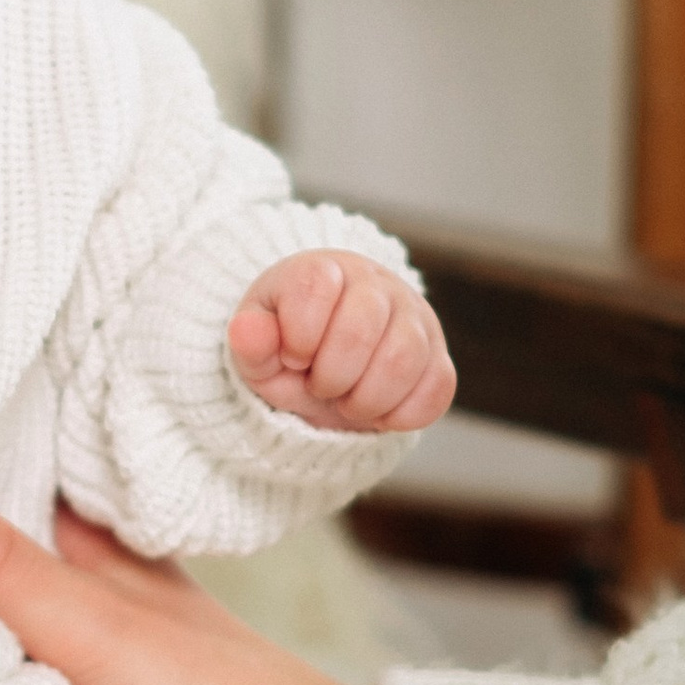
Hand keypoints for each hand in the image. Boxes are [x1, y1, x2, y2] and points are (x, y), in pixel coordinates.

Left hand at [228, 251, 453, 434]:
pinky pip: (437, 387)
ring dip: (366, 400)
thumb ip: (250, 343)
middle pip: (361, 328)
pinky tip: (378, 411)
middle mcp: (375, 283)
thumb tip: (246, 329)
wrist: (329, 365)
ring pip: (403, 359)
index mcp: (323, 270)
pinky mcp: (438, 355)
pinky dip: (401, 415)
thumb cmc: (290, 352)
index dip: (299, 336)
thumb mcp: (258, 352)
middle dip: (331, 376)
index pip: (315, 286)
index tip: (294, 357)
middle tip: (320, 386)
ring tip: (348, 400)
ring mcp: (413, 316)